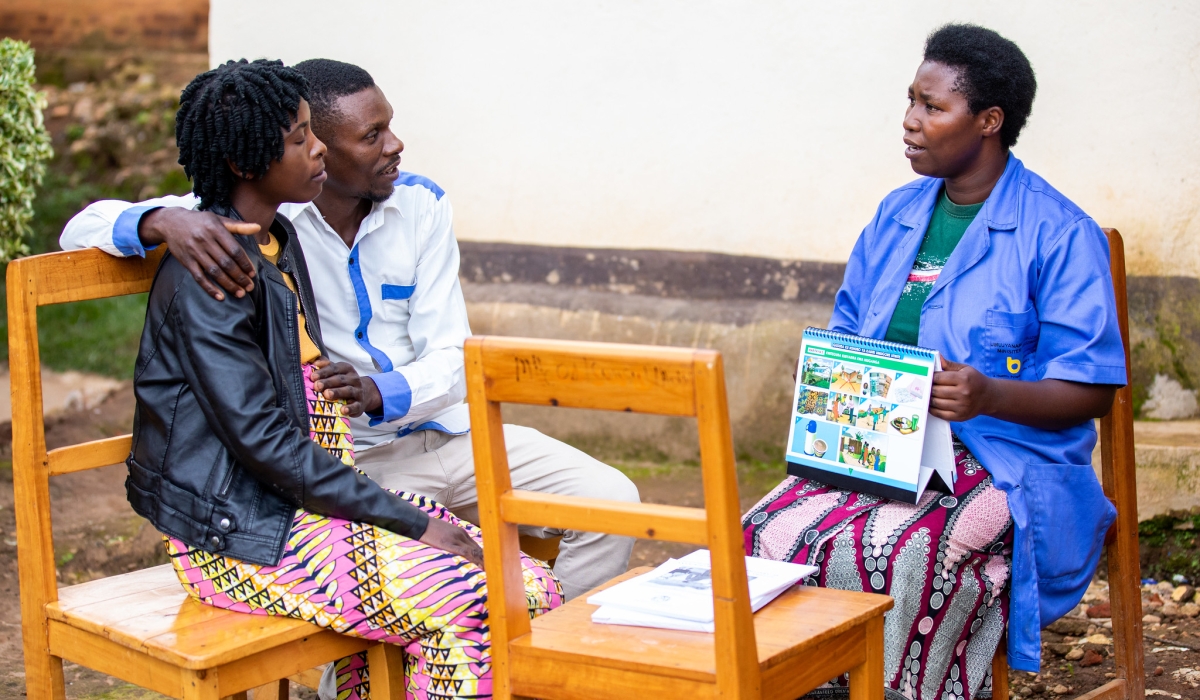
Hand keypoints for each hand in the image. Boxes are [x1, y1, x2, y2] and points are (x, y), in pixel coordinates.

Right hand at [141, 208, 259, 300]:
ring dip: (228, 284)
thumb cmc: (200, 221)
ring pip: (214, 272)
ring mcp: (194, 251)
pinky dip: (210, 288)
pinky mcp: (186, 261)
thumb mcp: (219, 220)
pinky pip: (199, 277)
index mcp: (215, 229)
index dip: (245, 263)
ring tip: (240, 293)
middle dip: (239, 277)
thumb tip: (257, 227)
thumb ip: (238, 226)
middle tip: (249, 287)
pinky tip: (220, 296)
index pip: (234, 250)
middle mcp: (205, 240)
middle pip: (226, 263)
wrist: (171, 222)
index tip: (252, 274)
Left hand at [311, 358, 380, 415]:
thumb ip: (326, 366)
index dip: (323, 372)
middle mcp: (353, 379)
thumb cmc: (344, 382)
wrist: (364, 394)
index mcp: (347, 369)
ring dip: (337, 392)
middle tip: (317, 386)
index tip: (313, 376)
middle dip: (328, 382)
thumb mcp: (337, 372)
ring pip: (348, 390)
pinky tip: (343, 410)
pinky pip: (355, 406)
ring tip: (327, 394)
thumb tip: (315, 362)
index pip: (334, 368)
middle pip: (340, 379)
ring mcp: (358, 391)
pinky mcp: (360, 404)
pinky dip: (350, 408)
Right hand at [418, 517, 484, 568]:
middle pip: (478, 548)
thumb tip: (458, 550)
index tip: (490, 565)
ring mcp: (456, 538)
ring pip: (474, 550)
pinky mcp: (449, 543)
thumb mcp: (445, 534)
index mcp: (461, 532)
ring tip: (490, 570)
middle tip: (494, 569)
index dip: (484, 556)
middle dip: (486, 559)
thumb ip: (453, 541)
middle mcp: (462, 534)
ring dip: (483, 561)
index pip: (477, 545)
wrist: (420, 523)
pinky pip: (465, 552)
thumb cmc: (430, 530)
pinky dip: (475, 559)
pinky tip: (480, 565)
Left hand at [930, 359, 993, 421]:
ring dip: (929, 399)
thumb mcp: (965, 369)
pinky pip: (940, 414)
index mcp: (963, 379)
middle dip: (928, 388)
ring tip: (927, 395)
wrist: (989, 397)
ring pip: (936, 402)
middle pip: (936, 390)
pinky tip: (931, 404)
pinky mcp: (960, 416)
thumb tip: (937, 357)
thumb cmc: (974, 380)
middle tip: (924, 386)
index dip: (930, 377)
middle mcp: (963, 393)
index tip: (926, 377)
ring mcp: (962, 406)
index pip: (938, 377)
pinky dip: (933, 409)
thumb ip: (949, 364)